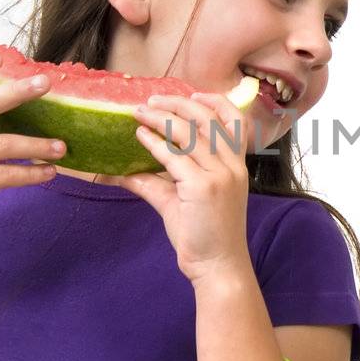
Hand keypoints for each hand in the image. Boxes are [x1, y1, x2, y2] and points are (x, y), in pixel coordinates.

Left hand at [119, 91, 252, 283]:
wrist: (217, 266)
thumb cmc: (204, 235)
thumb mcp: (183, 201)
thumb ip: (157, 181)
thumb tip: (122, 172)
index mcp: (237, 166)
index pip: (235, 122)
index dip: (216, 102)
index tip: (193, 94)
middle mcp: (232, 167)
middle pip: (208, 119)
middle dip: (179, 104)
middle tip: (152, 101)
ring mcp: (219, 176)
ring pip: (189, 133)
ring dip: (161, 118)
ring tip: (140, 113)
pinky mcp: (202, 187)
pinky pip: (174, 156)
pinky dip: (155, 143)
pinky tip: (140, 136)